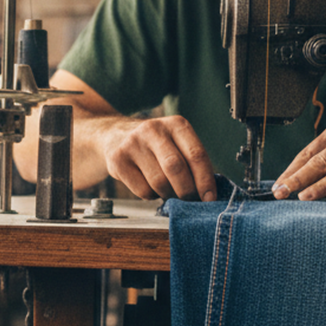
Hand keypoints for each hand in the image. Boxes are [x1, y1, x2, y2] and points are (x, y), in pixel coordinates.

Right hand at [101, 114, 217, 201]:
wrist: (115, 135)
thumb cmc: (155, 146)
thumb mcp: (176, 142)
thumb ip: (191, 162)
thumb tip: (207, 195)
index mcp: (176, 124)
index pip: (196, 155)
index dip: (205, 180)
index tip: (209, 198)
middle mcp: (154, 129)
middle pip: (176, 168)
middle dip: (186, 191)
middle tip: (189, 201)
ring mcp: (133, 143)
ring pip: (159, 182)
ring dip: (168, 195)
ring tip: (169, 192)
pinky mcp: (118, 160)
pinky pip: (142, 190)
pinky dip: (151, 196)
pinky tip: (150, 187)